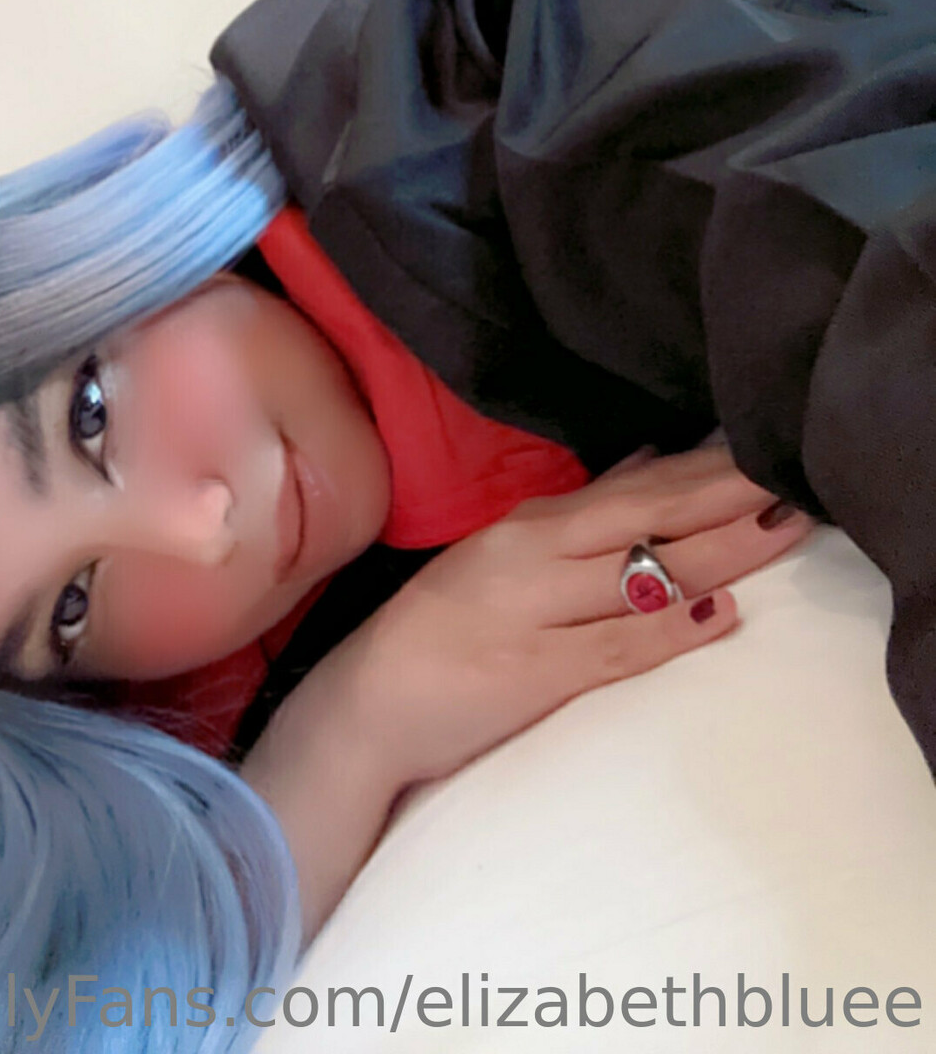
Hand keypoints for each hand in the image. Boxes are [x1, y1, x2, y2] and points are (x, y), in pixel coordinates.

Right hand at [242, 445, 812, 937]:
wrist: (365, 704)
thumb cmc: (445, 628)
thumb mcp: (508, 555)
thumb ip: (581, 514)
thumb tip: (650, 464)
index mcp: (530, 525)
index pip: (633, 488)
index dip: (705, 472)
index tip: (765, 453)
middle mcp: (532, 555)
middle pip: (645, 518)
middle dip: (724, 500)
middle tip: (791, 482)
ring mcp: (533, 611)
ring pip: (640, 574)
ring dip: (718, 553)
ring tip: (778, 532)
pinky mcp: (532, 672)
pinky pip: (615, 646)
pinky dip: (670, 628)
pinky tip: (719, 614)